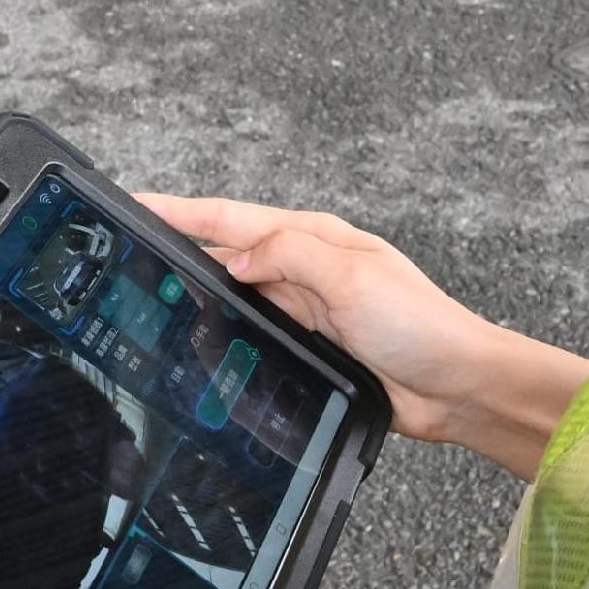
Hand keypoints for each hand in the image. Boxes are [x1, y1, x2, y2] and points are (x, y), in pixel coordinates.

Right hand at [139, 195, 588, 479]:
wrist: (458, 386)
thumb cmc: (421, 325)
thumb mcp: (351, 277)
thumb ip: (288, 256)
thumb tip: (232, 256)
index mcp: (315, 238)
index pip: (232, 218)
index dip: (182, 210)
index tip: (137, 202)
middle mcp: (308, 268)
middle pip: (228, 251)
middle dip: (180, 245)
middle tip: (130, 247)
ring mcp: (309, 308)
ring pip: (238, 294)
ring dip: (201, 292)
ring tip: (153, 291)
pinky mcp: (313, 346)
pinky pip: (258, 332)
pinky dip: (229, 332)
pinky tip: (207, 342)